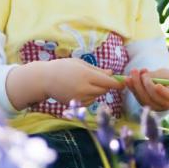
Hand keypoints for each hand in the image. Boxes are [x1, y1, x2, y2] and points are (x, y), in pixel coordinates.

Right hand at [8, 57, 123, 109]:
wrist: (44, 79)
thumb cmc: (62, 67)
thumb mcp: (80, 64)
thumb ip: (97, 70)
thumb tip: (112, 74)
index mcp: (87, 75)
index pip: (109, 82)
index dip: (118, 83)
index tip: (124, 83)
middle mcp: (84, 88)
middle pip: (104, 90)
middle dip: (107, 85)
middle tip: (104, 80)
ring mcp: (80, 98)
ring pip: (97, 96)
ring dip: (97, 91)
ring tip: (86, 82)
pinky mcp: (75, 104)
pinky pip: (89, 102)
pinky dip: (90, 97)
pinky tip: (80, 89)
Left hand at [124, 67, 168, 111]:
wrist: (162, 84)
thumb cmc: (166, 77)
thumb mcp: (164, 73)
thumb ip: (156, 75)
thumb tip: (144, 75)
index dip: (163, 92)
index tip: (157, 85)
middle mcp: (164, 104)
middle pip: (153, 97)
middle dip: (145, 84)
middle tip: (140, 72)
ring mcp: (153, 106)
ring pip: (143, 98)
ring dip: (136, 85)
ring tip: (133, 71)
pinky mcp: (144, 104)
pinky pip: (137, 97)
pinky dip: (132, 88)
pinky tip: (128, 79)